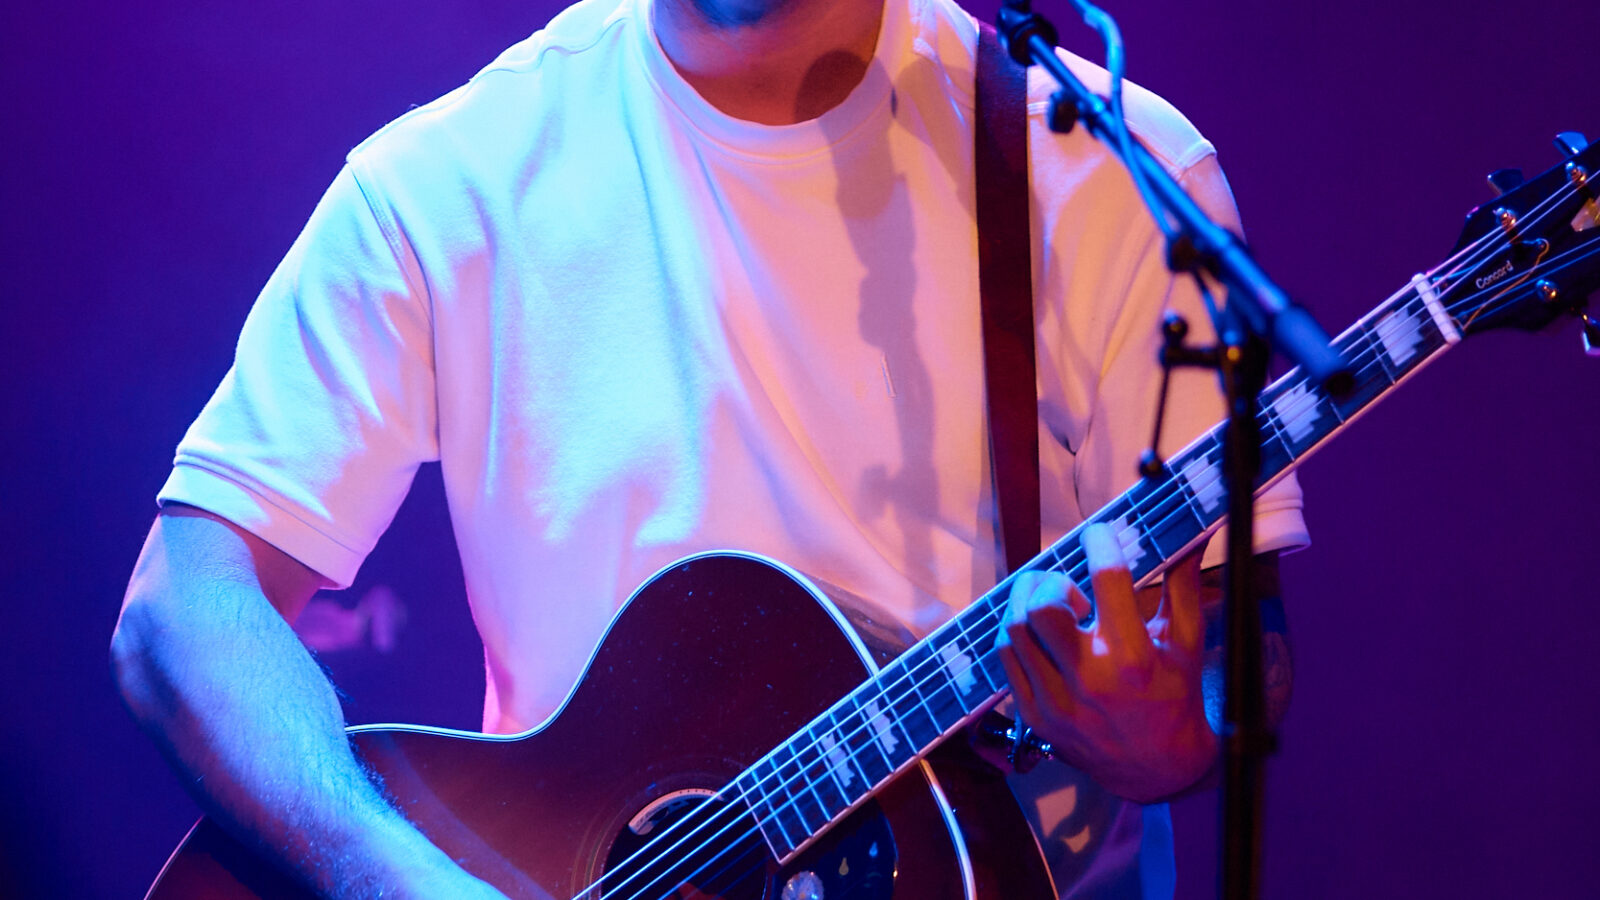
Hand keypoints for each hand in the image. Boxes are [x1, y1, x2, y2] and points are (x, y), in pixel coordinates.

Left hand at [995, 523, 1214, 801]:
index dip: (1100, 543)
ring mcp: (1057, 702)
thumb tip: (1193, 535)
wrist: (1158, 770)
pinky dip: (1016, 634)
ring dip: (1025, 602)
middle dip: (1049, 581)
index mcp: (1134, 659)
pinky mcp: (1036, 717)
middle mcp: (1091, 681)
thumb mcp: (1187, 644)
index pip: (1108, 580)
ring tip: (1047, 601)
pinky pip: (1007, 659)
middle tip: (1066, 583)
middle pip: (1042, 607)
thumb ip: (1184, 586)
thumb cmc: (1176, 699)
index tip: (1099, 533)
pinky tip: (1035, 630)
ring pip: (1014, 630)